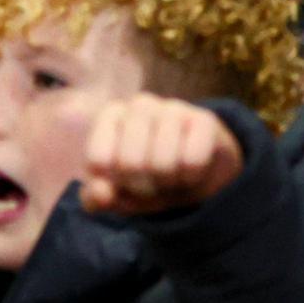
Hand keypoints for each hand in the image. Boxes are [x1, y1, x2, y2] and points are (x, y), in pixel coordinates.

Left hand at [79, 94, 243, 214]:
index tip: (124, 184)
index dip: (113, 185)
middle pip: (130, 164)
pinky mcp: (204, 119)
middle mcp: (140, 105)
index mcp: (110, 116)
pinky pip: (192, 162)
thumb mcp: (119, 194)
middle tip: (153, 185)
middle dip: (142, 187)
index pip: (99, 160)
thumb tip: (100, 195)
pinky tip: (191, 172)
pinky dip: (190, 178)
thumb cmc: (148, 179)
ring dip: (167, 184)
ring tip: (171, 178)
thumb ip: (98, 197)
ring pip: (162, 164)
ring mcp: (173, 108)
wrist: (196, 172)